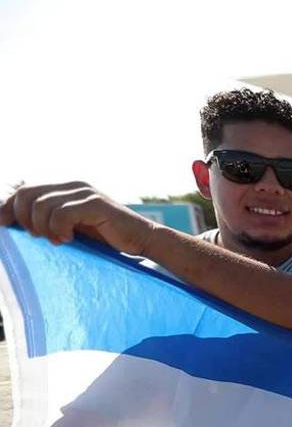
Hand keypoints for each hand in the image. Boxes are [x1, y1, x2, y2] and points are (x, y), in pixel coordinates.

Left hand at [0, 182, 160, 255]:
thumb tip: (12, 222)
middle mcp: (73, 185)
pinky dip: (60, 230)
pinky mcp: (95, 204)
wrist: (142, 240)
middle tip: (39, 237)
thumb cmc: (107, 238)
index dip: (7, 207)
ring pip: (42, 206)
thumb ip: (48, 220)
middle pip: (26, 194)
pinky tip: (71, 239)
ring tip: (59, 240)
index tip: (2, 226)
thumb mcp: (71, 227)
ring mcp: (85, 193)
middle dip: (24, 219)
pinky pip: (62, 214)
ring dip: (44, 228)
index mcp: (65, 189)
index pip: (24, 191)